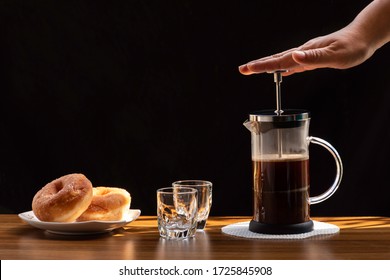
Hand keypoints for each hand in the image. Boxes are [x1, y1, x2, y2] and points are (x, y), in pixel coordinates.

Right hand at [238, 27, 372, 75]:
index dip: (262, 66)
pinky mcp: (313, 58)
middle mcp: (303, 52)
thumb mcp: (335, 55)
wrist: (364, 37)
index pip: (279, 61)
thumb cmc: (352, 46)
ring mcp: (307, 54)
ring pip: (282, 61)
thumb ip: (314, 58)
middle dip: (258, 65)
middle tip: (242, 69)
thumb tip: (293, 57)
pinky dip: (284, 68)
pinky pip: (293, 64)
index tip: (247, 69)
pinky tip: (283, 72)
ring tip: (254, 69)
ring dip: (267, 66)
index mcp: (305, 52)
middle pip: (276, 59)